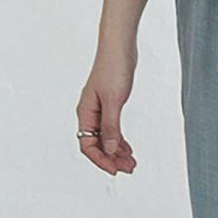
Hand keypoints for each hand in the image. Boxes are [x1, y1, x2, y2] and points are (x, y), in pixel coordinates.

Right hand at [76, 47, 138, 175]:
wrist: (119, 46)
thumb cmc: (113, 68)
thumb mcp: (114, 100)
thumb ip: (112, 126)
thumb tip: (111, 150)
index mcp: (85, 113)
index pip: (88, 145)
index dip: (101, 160)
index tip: (115, 171)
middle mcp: (89, 113)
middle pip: (96, 145)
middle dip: (111, 159)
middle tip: (129, 169)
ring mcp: (99, 109)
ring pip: (105, 138)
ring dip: (117, 152)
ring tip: (132, 162)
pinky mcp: (110, 104)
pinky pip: (112, 129)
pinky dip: (120, 140)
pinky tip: (128, 148)